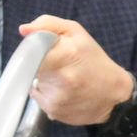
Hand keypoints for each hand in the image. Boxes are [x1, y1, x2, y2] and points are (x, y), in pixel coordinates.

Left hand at [20, 16, 134, 125]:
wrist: (113, 93)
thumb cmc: (94, 60)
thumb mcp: (76, 32)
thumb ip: (47, 25)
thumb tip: (23, 30)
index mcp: (67, 54)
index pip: (30, 52)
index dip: (30, 51)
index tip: (37, 52)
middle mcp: (62, 78)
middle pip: (29, 68)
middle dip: (38, 65)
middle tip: (56, 64)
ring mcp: (57, 98)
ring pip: (33, 84)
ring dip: (43, 80)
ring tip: (63, 79)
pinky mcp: (54, 111)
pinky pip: (39, 99)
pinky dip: (47, 94)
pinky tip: (63, 92)